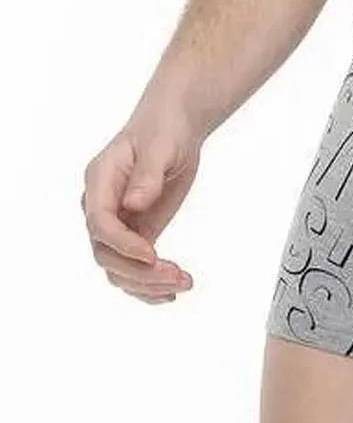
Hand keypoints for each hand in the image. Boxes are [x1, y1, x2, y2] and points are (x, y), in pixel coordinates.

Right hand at [81, 104, 200, 302]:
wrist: (172, 127)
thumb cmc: (164, 129)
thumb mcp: (161, 145)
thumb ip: (147, 174)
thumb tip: (134, 205)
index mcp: (99, 181)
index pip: (99, 223)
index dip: (122, 243)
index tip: (152, 254)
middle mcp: (101, 207)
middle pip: (105, 254)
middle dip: (138, 271)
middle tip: (177, 275)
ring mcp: (116, 225)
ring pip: (117, 269)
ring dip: (147, 284)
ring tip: (183, 283)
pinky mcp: (133, 235)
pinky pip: (131, 269)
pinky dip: (148, 286)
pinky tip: (171, 294)